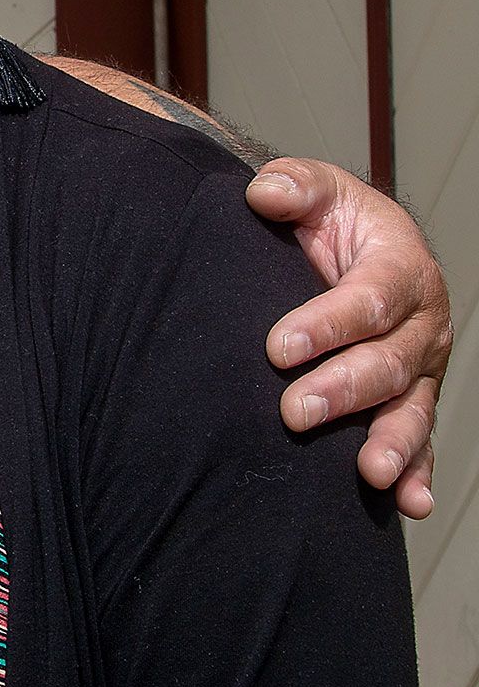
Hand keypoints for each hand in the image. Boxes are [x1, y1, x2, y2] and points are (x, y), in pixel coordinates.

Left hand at [250, 157, 453, 515]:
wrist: (352, 246)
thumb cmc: (330, 220)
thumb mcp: (316, 190)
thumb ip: (294, 185)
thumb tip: (265, 193)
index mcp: (402, 267)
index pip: (370, 298)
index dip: (328, 323)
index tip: (278, 347)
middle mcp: (422, 323)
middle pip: (389, 361)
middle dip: (345, 389)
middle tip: (296, 411)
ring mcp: (420, 366)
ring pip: (410, 406)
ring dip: (392, 441)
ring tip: (369, 471)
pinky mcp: (411, 397)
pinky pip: (420, 438)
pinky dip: (417, 471)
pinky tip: (407, 501)